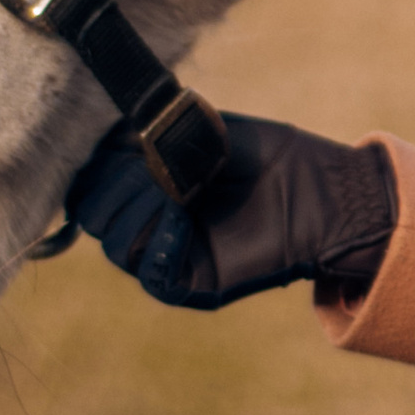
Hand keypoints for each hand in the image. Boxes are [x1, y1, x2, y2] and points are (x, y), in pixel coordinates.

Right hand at [67, 115, 395, 308]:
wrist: (324, 192)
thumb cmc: (273, 157)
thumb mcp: (206, 131)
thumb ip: (152, 129)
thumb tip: (102, 129)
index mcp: (149, 187)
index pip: (90, 185)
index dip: (94, 164)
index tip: (117, 142)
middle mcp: (154, 224)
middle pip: (95, 214)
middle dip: (114, 184)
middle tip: (150, 165)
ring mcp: (171, 256)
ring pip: (115, 243)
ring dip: (136, 209)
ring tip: (174, 188)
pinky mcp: (194, 284)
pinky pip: (151, 276)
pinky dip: (155, 245)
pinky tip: (179, 217)